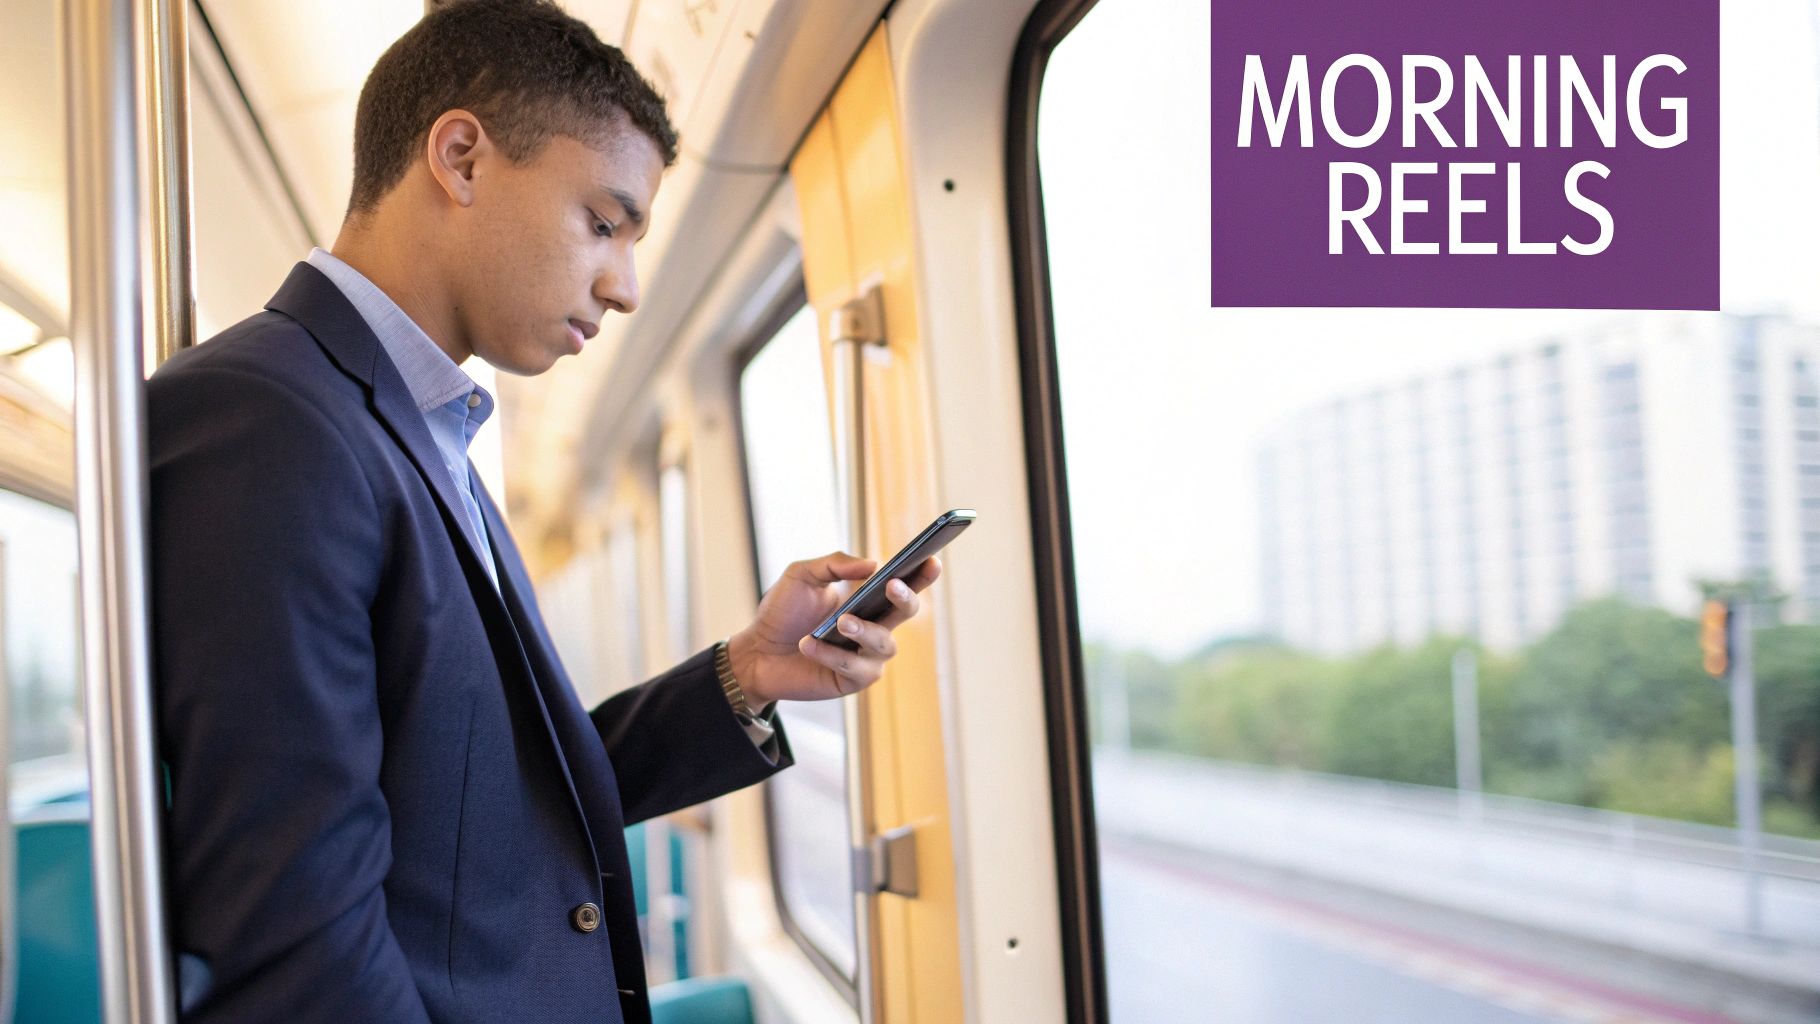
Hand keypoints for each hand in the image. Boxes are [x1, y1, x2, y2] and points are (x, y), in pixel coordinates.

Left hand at [727, 551, 942, 707]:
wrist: (757, 651)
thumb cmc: (783, 612)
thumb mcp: (802, 575)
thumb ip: (835, 563)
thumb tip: (872, 564)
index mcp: (869, 600)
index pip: (904, 586)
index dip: (922, 575)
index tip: (931, 561)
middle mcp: (874, 628)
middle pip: (906, 613)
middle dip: (905, 598)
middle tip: (891, 585)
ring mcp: (866, 656)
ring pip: (883, 644)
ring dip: (863, 630)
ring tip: (840, 620)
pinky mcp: (851, 681)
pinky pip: (853, 667)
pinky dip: (831, 653)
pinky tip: (808, 643)